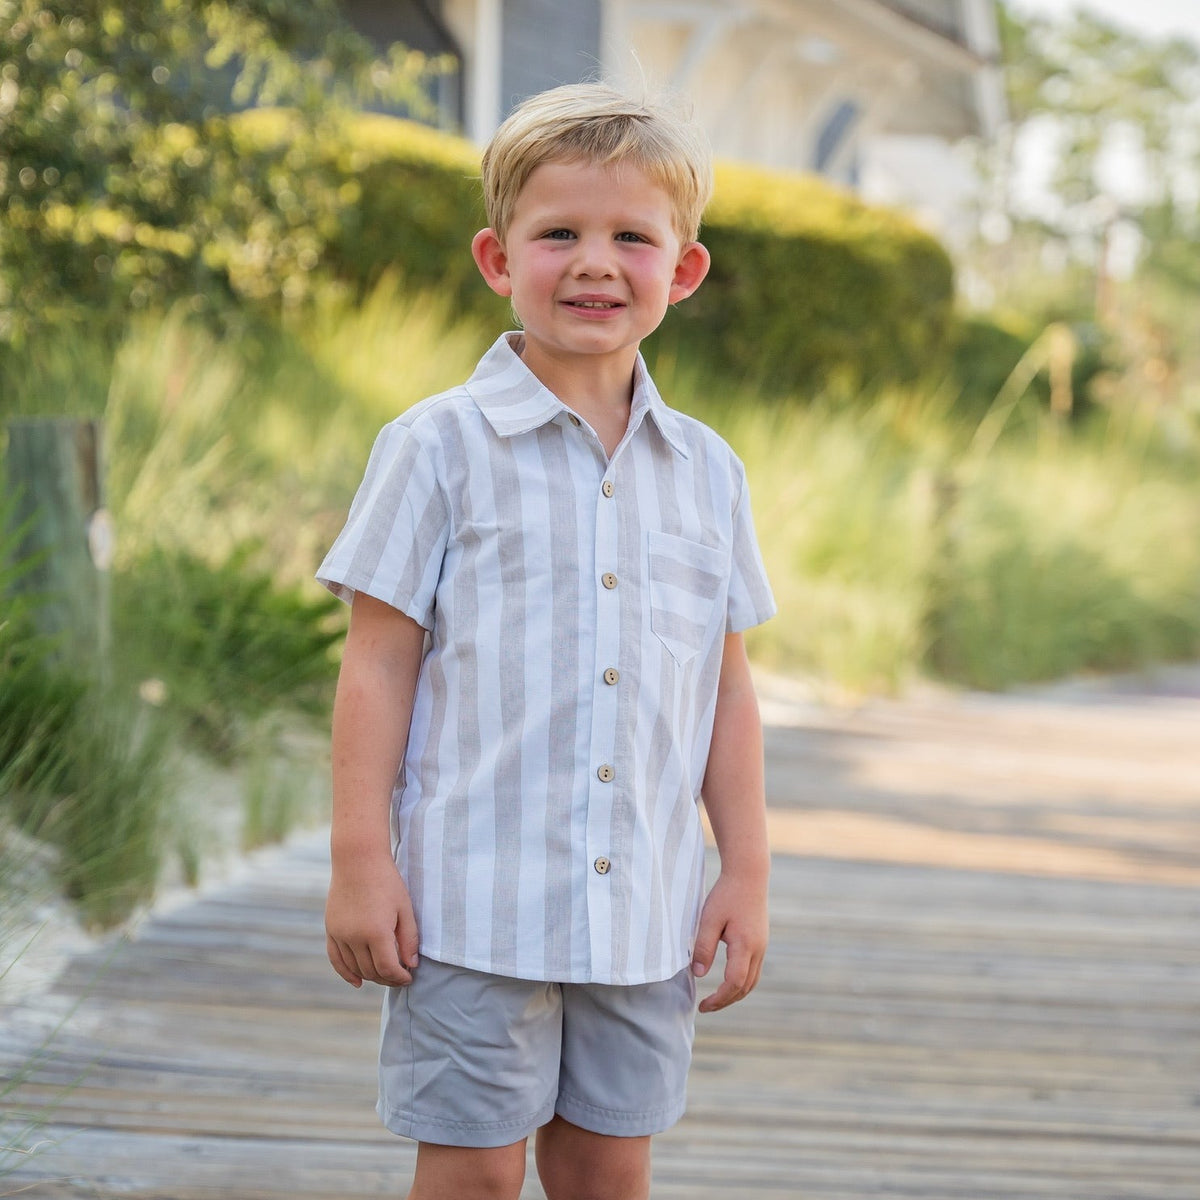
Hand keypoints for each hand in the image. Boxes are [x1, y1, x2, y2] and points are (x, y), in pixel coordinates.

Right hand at [325, 853, 419, 988]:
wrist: (358, 860)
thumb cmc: (386, 881)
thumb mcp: (404, 908)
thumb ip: (409, 939)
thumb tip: (411, 965)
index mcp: (376, 932)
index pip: (388, 968)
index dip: (400, 977)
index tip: (409, 978)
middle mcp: (355, 937)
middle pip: (371, 971)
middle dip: (388, 978)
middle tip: (399, 976)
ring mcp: (340, 934)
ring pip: (355, 968)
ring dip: (370, 976)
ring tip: (384, 975)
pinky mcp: (330, 929)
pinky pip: (335, 959)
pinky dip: (346, 973)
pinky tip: (357, 981)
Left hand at [691, 870, 767, 1012]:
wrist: (749, 875)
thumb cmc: (727, 895)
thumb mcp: (709, 919)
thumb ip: (703, 947)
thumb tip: (698, 974)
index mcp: (745, 946)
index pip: (734, 983)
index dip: (719, 998)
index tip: (703, 1005)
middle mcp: (758, 950)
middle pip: (745, 987)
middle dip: (726, 1001)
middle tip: (706, 1007)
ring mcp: (762, 946)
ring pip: (752, 981)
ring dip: (735, 994)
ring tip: (716, 998)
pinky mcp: (761, 942)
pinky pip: (754, 970)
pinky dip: (741, 982)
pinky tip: (727, 980)